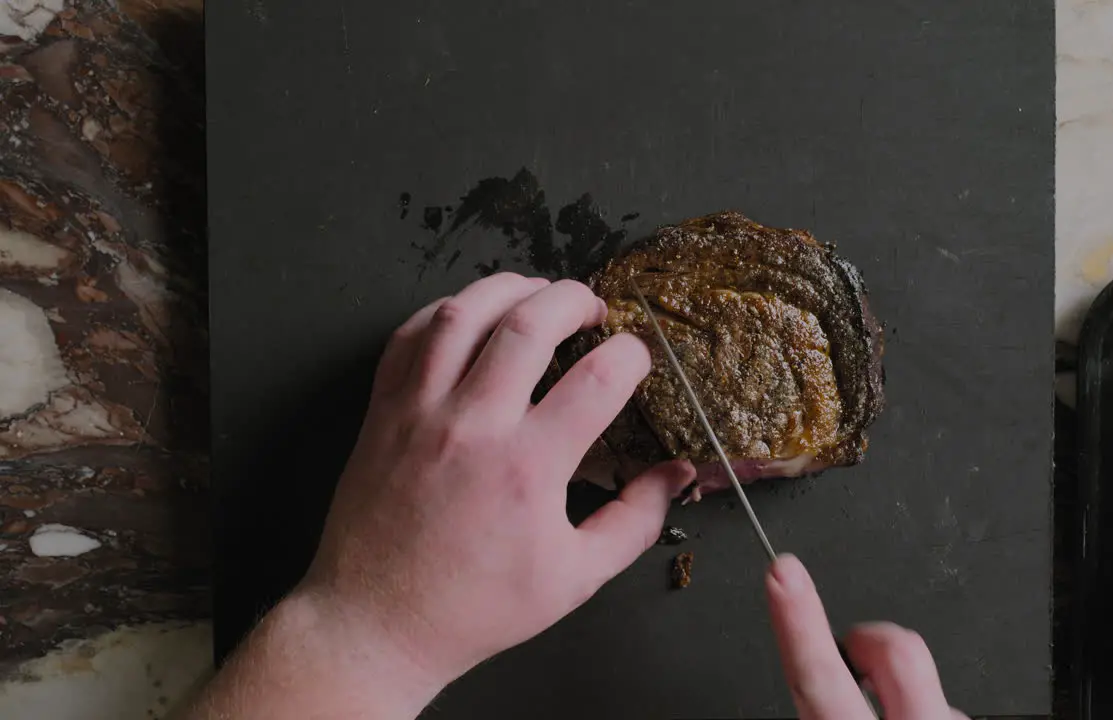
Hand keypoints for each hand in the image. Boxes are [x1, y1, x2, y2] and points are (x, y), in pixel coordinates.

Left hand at [297, 273, 693, 699]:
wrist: (376, 622)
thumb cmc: (477, 607)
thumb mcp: (575, 579)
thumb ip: (635, 522)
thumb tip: (676, 473)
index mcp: (527, 467)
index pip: (598, 378)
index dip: (630, 354)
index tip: (636, 359)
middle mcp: (473, 425)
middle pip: (529, 323)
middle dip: (573, 298)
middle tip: (592, 309)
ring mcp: (420, 411)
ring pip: (463, 313)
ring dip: (508, 289)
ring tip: (536, 295)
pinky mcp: (382, 411)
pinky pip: (410, 336)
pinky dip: (445, 312)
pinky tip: (470, 318)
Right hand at [766, 555, 968, 719]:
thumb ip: (819, 708)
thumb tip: (813, 671)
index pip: (818, 674)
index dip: (798, 617)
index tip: (784, 573)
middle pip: (896, 649)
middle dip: (870, 639)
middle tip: (854, 656)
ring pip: (928, 679)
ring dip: (902, 692)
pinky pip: (947, 706)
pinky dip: (927, 711)